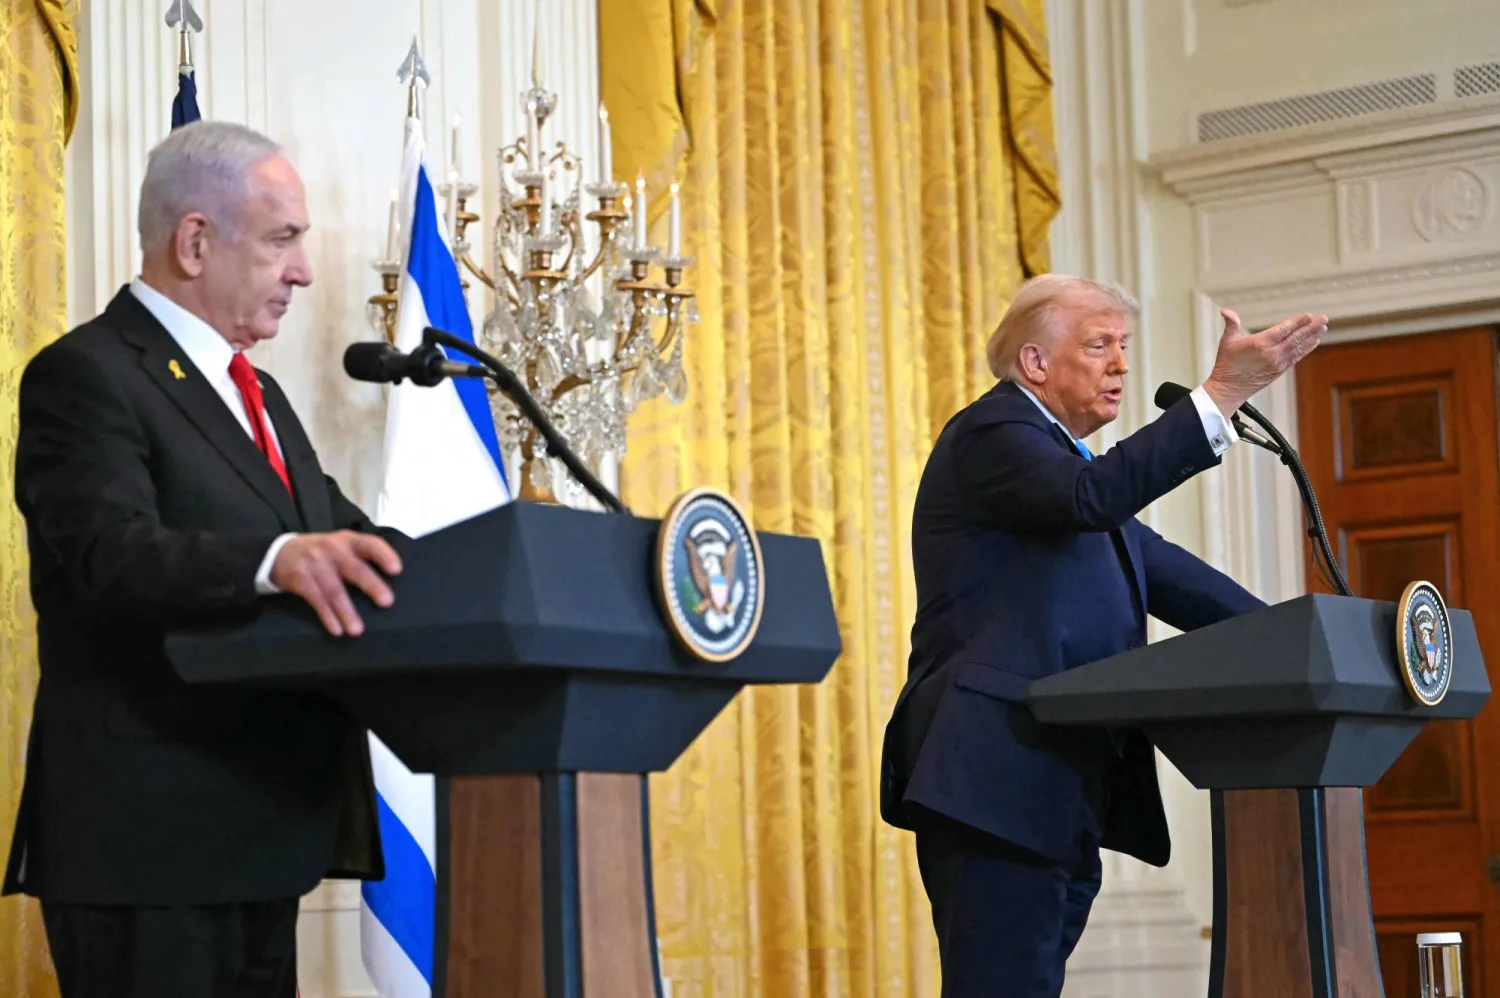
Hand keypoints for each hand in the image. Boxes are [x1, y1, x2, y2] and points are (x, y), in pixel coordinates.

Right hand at [269, 531, 401, 636]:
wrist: (282, 552)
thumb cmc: (324, 552)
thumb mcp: (342, 544)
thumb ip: (362, 555)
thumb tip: (393, 577)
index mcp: (349, 540)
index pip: (370, 543)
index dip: (384, 555)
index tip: (397, 570)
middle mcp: (333, 550)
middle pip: (355, 569)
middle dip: (372, 585)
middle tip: (387, 602)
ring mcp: (316, 565)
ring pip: (335, 590)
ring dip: (347, 612)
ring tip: (358, 630)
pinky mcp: (301, 580)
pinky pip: (317, 601)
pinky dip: (328, 616)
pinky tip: (337, 630)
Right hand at [1202, 309, 1326, 417]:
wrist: (1229, 389)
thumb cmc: (1226, 364)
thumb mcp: (1227, 341)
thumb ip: (1231, 324)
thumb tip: (1225, 311)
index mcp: (1260, 343)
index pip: (1283, 329)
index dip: (1297, 322)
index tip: (1309, 315)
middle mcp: (1272, 353)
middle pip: (1296, 337)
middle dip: (1311, 327)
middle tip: (1324, 319)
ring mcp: (1277, 363)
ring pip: (1299, 347)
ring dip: (1312, 337)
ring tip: (1322, 328)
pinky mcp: (1279, 370)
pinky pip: (1296, 357)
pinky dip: (1306, 349)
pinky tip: (1313, 342)